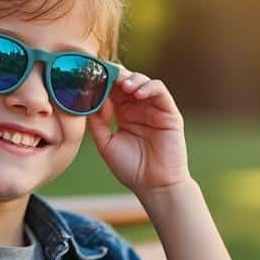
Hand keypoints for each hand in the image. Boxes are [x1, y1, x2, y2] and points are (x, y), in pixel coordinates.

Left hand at [88, 69, 188, 195]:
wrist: (154, 185)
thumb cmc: (130, 168)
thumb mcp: (106, 143)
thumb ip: (97, 122)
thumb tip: (90, 99)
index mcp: (124, 114)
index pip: (113, 91)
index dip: (103, 82)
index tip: (90, 78)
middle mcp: (139, 108)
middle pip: (127, 82)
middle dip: (116, 76)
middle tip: (105, 74)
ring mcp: (154, 109)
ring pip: (143, 82)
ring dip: (132, 79)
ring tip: (121, 84)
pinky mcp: (169, 112)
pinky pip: (160, 91)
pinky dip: (148, 87)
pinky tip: (136, 93)